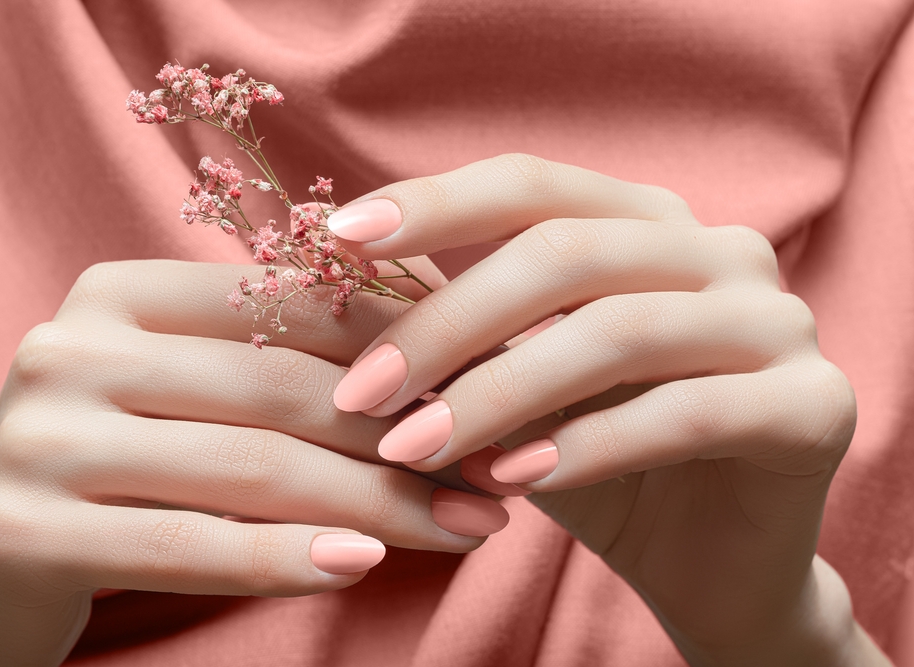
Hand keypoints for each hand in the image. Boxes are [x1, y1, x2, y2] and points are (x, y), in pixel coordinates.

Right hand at [0, 259, 506, 666]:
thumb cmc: (112, 476)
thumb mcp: (184, 400)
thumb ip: (275, 365)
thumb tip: (437, 352)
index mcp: (117, 292)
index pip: (289, 307)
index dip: (404, 349)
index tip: (496, 390)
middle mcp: (71, 346)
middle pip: (280, 390)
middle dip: (410, 438)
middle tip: (501, 474)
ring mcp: (38, 435)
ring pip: (250, 466)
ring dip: (379, 504)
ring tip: (467, 527)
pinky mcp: (18, 528)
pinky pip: (191, 544)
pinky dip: (288, 558)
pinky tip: (364, 565)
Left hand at [326, 154, 889, 664]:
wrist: (706, 561)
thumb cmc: (596, 460)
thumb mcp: (520, 385)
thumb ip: (466, 334)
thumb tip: (350, 288)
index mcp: (648, 223)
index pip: (533, 185)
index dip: (436, 202)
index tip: (341, 237)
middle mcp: (722, 251)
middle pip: (566, 252)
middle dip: (449, 326)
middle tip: (364, 396)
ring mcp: (778, 320)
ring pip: (617, 331)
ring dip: (499, 394)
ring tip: (417, 449)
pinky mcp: (815, 404)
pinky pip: (687, 412)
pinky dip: (587, 446)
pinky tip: (513, 481)